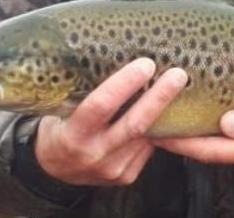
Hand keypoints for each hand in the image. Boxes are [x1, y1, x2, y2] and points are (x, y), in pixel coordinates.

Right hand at [34, 58, 187, 185]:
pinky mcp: (126, 175)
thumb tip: (117, 58)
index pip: (101, 105)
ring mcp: (112, 168)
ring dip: (163, 111)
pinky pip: (147, 148)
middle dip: (159, 97)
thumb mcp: (59, 110)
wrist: (55, 170)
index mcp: (72, 135)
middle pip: (135, 124)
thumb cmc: (58, 129)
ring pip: (146, 136)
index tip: (145, 64)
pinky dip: (157, 128)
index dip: (125, 84)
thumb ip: (83, 94)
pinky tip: (163, 111)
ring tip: (177, 86)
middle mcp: (94, 154)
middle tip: (178, 75)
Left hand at [154, 103, 233, 191]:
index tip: (154, 131)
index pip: (211, 150)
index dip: (180, 142)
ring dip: (209, 134)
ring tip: (187, 110)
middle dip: (186, 137)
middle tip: (159, 117)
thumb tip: (227, 123)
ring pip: (232, 148)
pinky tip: (228, 119)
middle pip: (215, 150)